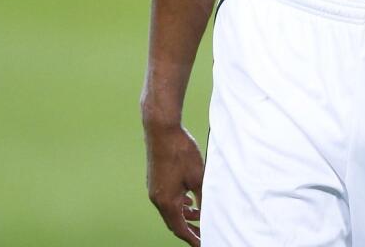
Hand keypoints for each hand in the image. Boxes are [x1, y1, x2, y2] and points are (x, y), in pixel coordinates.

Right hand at [144, 122, 205, 243]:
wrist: (162, 129)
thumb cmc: (181, 151)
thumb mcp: (198, 177)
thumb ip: (203, 197)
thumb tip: (210, 213)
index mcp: (166, 201)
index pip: (180, 229)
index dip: (192, 238)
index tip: (203, 243)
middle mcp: (157, 198)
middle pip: (173, 222)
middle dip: (189, 228)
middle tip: (203, 234)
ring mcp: (154, 188)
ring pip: (170, 209)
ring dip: (184, 214)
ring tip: (200, 214)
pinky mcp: (155, 179)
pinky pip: (167, 199)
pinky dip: (178, 203)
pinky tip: (189, 198)